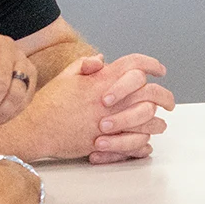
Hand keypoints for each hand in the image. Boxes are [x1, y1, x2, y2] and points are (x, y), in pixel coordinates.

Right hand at [0, 55, 170, 162]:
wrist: (35, 128)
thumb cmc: (48, 103)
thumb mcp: (66, 76)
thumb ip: (85, 66)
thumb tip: (102, 61)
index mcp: (102, 80)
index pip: (135, 64)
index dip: (151, 64)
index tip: (159, 69)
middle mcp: (110, 99)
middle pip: (150, 92)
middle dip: (164, 95)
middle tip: (169, 101)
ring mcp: (110, 121)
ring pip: (148, 119)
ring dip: (156, 120)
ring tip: (159, 121)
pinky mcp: (106, 142)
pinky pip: (136, 142)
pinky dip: (144, 142)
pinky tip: (145, 140)